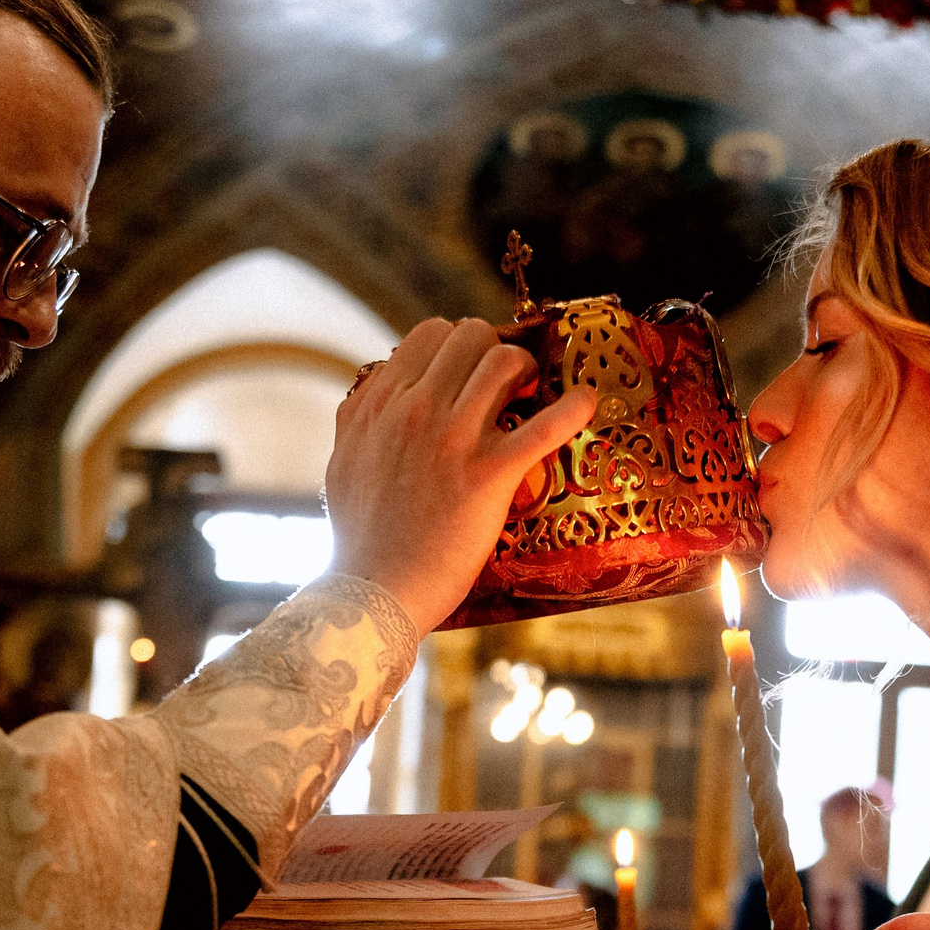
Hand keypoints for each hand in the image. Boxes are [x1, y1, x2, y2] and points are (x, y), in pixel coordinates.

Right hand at [325, 319, 598, 633]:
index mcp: (377, 406)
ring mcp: (452, 440)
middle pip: (469, 335)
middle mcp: (413, 411)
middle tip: (509, 383)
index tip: (472, 372)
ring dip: (526, 369)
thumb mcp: (343, 466)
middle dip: (495, 350)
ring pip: (502, 361)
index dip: (460, 346)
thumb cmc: (362, 542)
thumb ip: (360, 424)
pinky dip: (572, 408)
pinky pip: (544, 425)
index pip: (428, 334)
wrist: (375, 594)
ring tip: (533, 393)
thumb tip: (371, 401)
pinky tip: (585, 402)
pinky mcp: (488, 475)